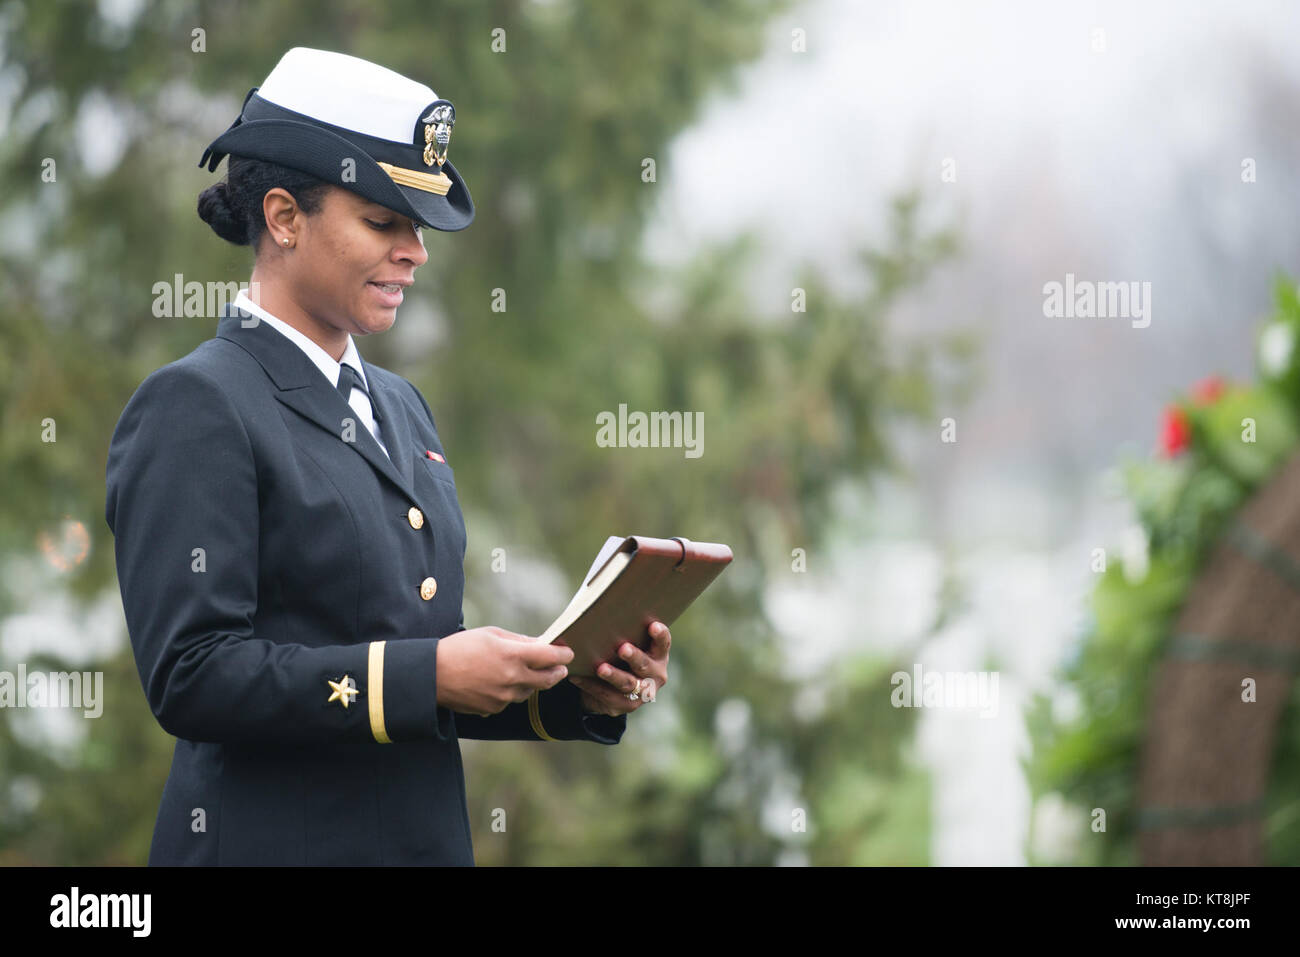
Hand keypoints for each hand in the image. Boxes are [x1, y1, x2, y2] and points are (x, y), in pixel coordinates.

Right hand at [436, 626, 573, 716]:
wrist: (431, 675)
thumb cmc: (460, 648)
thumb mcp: (490, 635)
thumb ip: (519, 640)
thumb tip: (540, 644)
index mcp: (512, 656)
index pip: (550, 656)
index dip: (563, 654)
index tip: (568, 652)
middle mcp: (512, 679)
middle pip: (548, 679)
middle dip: (557, 672)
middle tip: (560, 667)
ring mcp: (504, 697)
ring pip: (529, 690)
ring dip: (532, 681)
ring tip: (522, 670)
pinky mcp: (494, 709)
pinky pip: (510, 700)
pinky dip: (511, 691)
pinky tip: (497, 681)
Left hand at [568, 620, 669, 716]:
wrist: (613, 687)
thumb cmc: (618, 654)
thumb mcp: (624, 642)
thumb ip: (621, 630)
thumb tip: (598, 606)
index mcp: (658, 654)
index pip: (663, 643)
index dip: (660, 635)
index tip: (653, 625)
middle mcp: (655, 674)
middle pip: (645, 665)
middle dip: (634, 657)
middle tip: (622, 648)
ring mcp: (643, 692)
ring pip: (628, 684)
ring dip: (614, 675)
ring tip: (601, 668)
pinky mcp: (627, 705)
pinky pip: (608, 696)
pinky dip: (591, 686)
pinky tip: (577, 677)